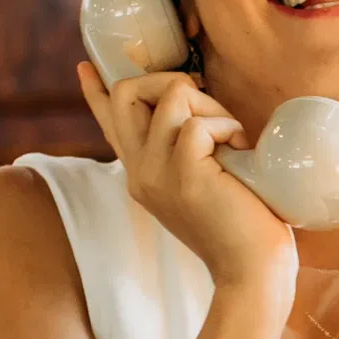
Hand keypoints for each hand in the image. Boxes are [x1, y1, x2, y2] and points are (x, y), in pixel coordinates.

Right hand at [76, 61, 296, 308]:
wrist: (253, 272)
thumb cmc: (242, 228)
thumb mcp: (204, 183)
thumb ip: (188, 154)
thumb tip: (198, 112)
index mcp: (142, 175)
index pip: (110, 125)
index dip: (96, 92)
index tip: (85, 67)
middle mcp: (140, 172)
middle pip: (126, 94)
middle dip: (168, 80)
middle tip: (204, 102)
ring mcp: (157, 173)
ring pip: (171, 95)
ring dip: (211, 105)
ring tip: (232, 137)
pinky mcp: (184, 174)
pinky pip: (198, 121)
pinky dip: (226, 126)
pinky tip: (240, 150)